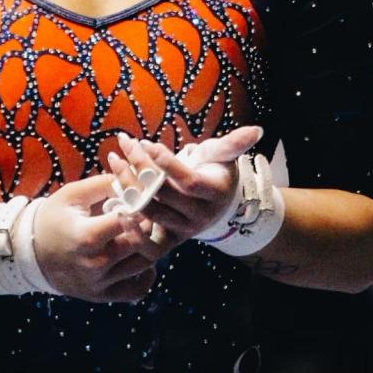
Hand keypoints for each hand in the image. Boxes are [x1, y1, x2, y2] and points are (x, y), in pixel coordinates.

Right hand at [31, 173, 178, 302]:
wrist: (30, 252)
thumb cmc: (53, 217)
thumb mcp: (72, 194)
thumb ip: (104, 184)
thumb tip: (135, 177)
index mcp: (87, 236)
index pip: (129, 220)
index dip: (140, 206)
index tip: (140, 197)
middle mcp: (95, 265)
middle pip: (141, 244)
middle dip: (148, 224)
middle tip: (147, 212)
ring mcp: (99, 284)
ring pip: (144, 265)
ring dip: (150, 245)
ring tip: (143, 230)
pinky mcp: (101, 296)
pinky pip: (137, 290)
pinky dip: (145, 275)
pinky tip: (138, 257)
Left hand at [109, 126, 262, 241]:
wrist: (216, 205)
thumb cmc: (215, 171)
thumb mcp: (223, 155)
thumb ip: (234, 143)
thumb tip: (257, 129)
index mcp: (214, 193)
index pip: (187, 181)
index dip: (165, 164)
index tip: (147, 143)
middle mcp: (200, 216)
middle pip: (163, 195)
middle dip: (140, 168)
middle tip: (124, 147)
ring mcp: (184, 230)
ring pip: (150, 211)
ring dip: (127, 187)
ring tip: (115, 162)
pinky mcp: (170, 241)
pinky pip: (148, 244)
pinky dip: (130, 227)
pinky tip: (114, 203)